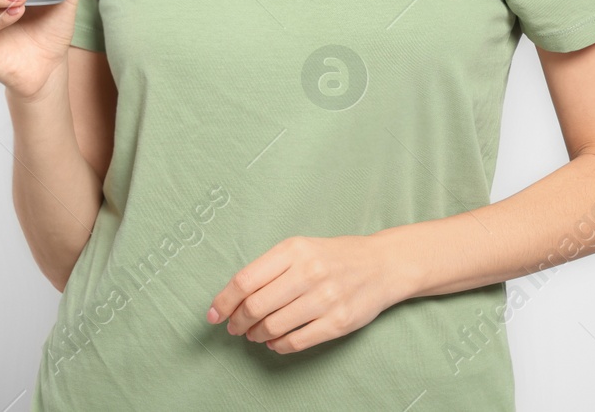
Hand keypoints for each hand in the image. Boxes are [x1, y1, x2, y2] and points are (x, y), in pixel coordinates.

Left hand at [206, 235, 397, 353]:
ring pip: (274, 326)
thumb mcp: (300, 249)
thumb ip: (269, 269)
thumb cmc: (333, 257)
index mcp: (294, 250)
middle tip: (234, 328)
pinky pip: (297, 341)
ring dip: (256, 335)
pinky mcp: (339, 322)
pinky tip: (274, 342)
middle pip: (256, 306)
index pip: (245, 280)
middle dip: (238, 322)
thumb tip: (234, 298)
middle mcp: (309, 272)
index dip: (224, 301)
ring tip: (254, 334)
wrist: (382, 265)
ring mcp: (325, 298)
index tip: (212, 315)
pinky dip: (278, 346)